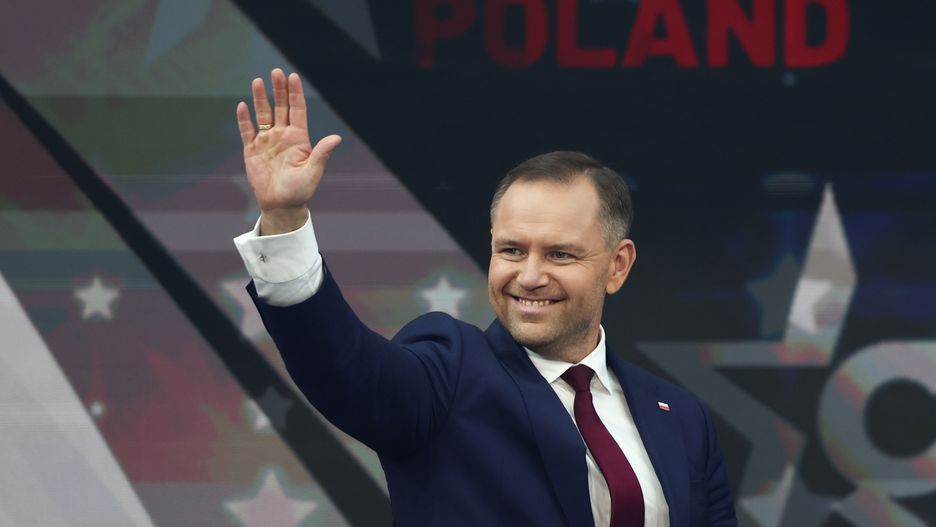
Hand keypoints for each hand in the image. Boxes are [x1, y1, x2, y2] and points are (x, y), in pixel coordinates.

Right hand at [236, 68, 341, 233]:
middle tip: (275, 72)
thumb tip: (336, 138)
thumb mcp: (312, 171)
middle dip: (278, 89)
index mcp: (299, 138)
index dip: (295, 93)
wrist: (281, 204)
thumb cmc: (300, 190)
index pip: (297, 110)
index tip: (292, 76)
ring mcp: (267, 141)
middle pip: (280, 107)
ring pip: (263, 114)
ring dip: (260, 98)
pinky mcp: (252, 150)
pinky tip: (242, 106)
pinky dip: (244, 119)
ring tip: (257, 81)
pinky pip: (247, 131)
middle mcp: (283, 135)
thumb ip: (321, 153)